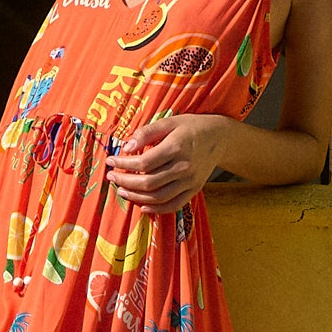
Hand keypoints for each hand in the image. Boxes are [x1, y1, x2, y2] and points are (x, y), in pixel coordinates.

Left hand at [104, 115, 231, 212]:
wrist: (220, 137)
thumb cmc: (191, 127)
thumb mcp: (169, 122)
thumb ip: (147, 133)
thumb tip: (126, 147)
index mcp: (176, 148)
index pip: (144, 163)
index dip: (124, 164)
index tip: (111, 161)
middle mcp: (184, 167)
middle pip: (149, 182)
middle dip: (125, 182)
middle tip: (112, 177)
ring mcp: (190, 181)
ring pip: (159, 197)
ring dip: (136, 197)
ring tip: (122, 191)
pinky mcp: (194, 190)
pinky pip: (174, 205)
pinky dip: (157, 209)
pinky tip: (143, 206)